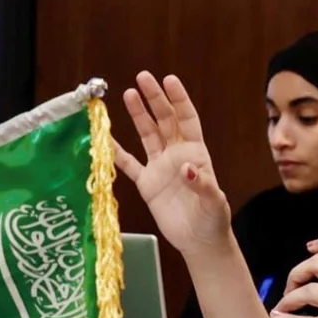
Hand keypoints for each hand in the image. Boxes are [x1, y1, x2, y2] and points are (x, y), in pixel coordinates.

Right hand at [113, 72, 231, 255]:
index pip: (187, 119)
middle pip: (165, 120)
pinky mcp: (147, 184)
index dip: (179, 99)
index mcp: (196, 153)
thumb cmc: (213, 219)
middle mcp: (177, 155)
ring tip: (128, 93)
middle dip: (155, 99)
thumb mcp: (214, 202)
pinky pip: (129, 164)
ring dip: (138, 115)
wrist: (199, 240)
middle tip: (143, 77)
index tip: (169, 79)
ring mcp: (161, 167)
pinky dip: (116, 152)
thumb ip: (203, 185)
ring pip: (147, 135)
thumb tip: (187, 169)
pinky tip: (104, 137)